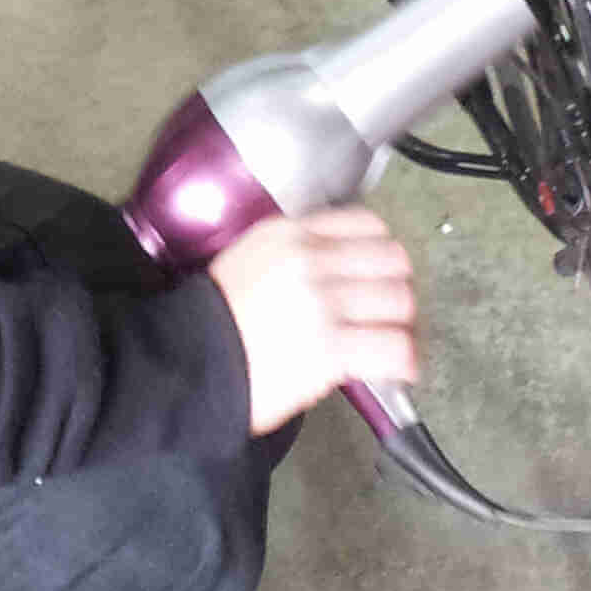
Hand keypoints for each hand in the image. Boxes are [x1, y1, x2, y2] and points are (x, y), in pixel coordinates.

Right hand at [207, 207, 417, 436]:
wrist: (186, 363)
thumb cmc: (212, 320)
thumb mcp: (247, 258)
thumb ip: (294, 251)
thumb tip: (339, 267)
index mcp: (289, 234)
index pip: (366, 223)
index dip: (382, 250)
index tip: (381, 272)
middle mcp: (311, 261)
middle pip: (392, 260)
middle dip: (398, 287)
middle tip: (392, 311)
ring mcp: (323, 304)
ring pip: (399, 301)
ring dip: (403, 323)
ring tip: (395, 340)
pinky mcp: (331, 349)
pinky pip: (393, 347)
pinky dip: (404, 359)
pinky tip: (399, 367)